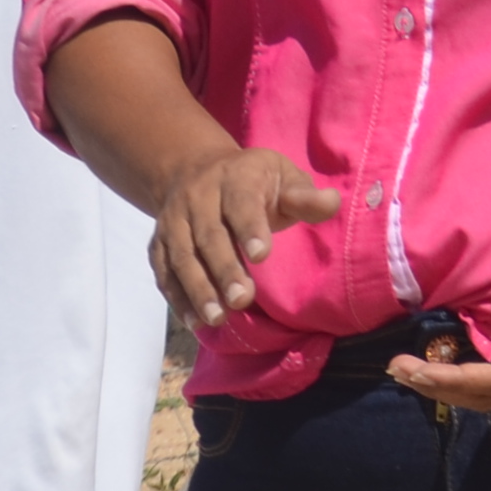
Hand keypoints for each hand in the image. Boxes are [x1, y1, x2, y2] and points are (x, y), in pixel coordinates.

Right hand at [147, 141, 344, 329]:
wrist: (194, 169)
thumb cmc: (254, 181)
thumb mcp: (284, 178)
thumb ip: (305, 197)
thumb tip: (332, 202)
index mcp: (235, 178)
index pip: (241, 203)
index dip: (249, 228)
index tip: (262, 255)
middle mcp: (198, 197)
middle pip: (209, 235)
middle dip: (224, 269)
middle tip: (243, 299)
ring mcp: (173, 221)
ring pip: (181, 256)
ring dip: (197, 289)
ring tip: (217, 318)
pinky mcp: (158, 242)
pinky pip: (163, 271)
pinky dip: (176, 297)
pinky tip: (193, 321)